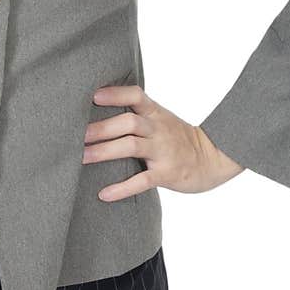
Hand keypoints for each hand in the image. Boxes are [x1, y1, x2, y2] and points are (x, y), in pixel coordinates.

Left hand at [82, 83, 244, 199]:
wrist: (213, 158)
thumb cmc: (177, 138)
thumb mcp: (161, 119)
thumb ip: (137, 114)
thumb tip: (98, 106)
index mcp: (156, 114)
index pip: (136, 96)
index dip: (115, 94)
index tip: (94, 96)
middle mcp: (158, 129)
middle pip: (129, 123)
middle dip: (101, 128)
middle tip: (77, 135)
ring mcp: (163, 151)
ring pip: (132, 147)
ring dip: (105, 152)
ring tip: (82, 158)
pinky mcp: (167, 174)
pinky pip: (143, 180)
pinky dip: (122, 188)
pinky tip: (104, 194)